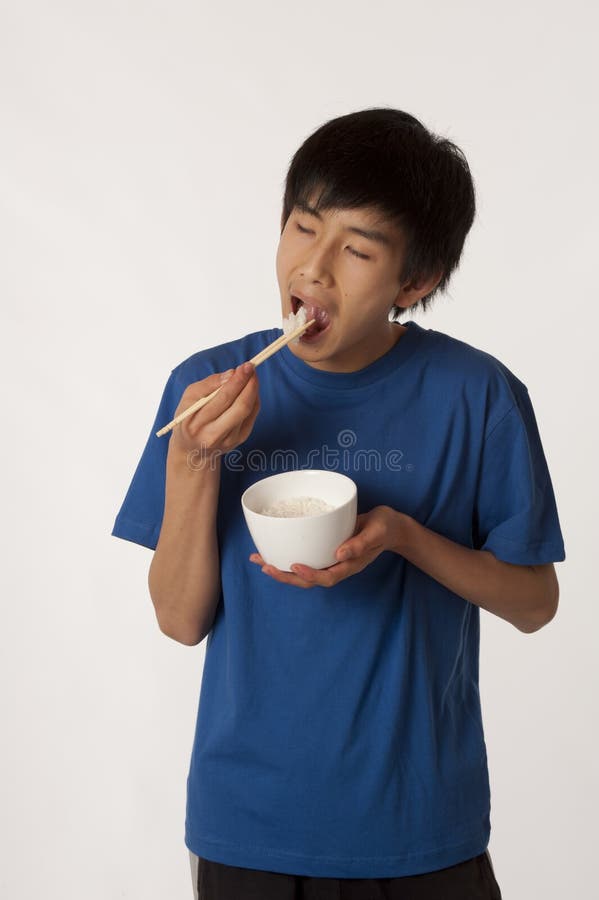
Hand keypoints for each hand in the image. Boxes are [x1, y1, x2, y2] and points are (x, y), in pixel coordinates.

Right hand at [168, 363, 259, 465]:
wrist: (192, 448)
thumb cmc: (190, 417)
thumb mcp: (189, 397)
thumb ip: (209, 384)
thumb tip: (232, 374)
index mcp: (195, 423)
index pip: (222, 399)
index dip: (237, 381)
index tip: (245, 366)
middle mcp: (212, 435)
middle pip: (240, 406)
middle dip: (249, 384)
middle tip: (251, 368)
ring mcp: (228, 440)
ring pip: (248, 410)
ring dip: (252, 390)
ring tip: (250, 377)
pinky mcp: (239, 440)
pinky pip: (252, 415)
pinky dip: (253, 399)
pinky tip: (248, 390)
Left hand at [249, 505, 400, 588]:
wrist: (389, 527)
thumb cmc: (384, 528)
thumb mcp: (376, 532)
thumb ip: (360, 543)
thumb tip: (339, 553)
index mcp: (349, 565)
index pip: (327, 577)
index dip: (310, 575)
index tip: (294, 566)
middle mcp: (337, 566)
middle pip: (309, 580)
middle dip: (286, 576)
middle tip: (266, 566)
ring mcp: (330, 560)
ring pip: (303, 571)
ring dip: (281, 568)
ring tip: (260, 560)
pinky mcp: (325, 550)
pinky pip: (305, 557)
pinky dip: (287, 555)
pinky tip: (273, 549)